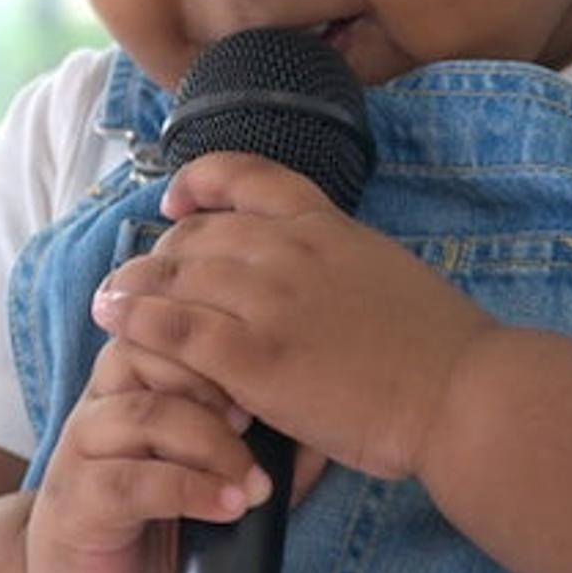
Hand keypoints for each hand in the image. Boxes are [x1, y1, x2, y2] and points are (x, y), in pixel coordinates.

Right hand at [20, 334, 278, 572]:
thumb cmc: (161, 526)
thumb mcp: (220, 476)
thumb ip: (263, 447)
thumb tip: (328, 427)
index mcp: (133, 384)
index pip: (167, 326)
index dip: (218, 339)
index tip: (273, 372)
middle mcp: (102, 405)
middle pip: (146, 352)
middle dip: (214, 380)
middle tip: (261, 419)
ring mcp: (82, 452)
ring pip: (144, 415)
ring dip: (213, 444)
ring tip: (256, 483)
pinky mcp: (76, 503)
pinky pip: (130, 481)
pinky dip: (191, 490)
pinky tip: (230, 506)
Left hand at [89, 150, 500, 482]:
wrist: (464, 396)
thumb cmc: (440, 351)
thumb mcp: (386, 273)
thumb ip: (337, 264)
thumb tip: (311, 279)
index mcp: (326, 225)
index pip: (246, 175)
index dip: (199, 182)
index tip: (177, 200)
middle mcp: (290, 250)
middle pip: (197, 232)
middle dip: (160, 254)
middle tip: (140, 282)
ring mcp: (269, 301)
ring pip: (174, 275)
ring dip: (131, 286)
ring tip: (107, 301)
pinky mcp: (253, 357)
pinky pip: (172, 329)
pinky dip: (135, 321)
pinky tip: (114, 323)